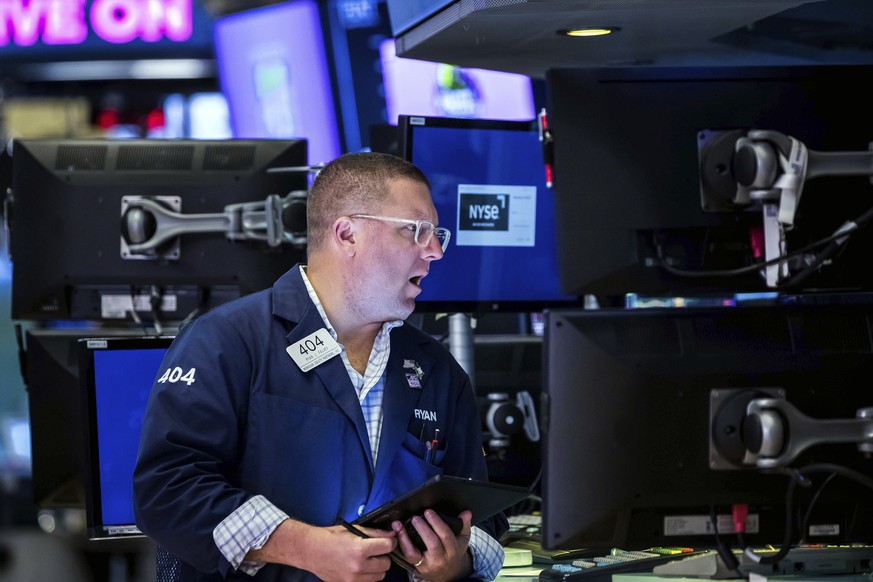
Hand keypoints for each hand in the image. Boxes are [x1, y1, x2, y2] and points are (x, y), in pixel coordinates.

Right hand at [247, 519, 397, 581]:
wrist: (311, 551)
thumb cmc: (330, 538)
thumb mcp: (354, 530)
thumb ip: (374, 533)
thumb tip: (390, 535)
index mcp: (359, 549)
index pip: (388, 547)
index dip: (390, 542)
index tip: (388, 541)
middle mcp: (358, 566)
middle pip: (386, 564)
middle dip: (384, 555)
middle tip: (375, 550)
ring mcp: (353, 578)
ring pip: (380, 576)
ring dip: (377, 567)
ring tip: (367, 559)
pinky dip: (368, 576)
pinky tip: (360, 567)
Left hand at [391, 509, 472, 581]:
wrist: (449, 573)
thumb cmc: (454, 553)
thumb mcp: (462, 539)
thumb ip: (464, 524)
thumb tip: (466, 513)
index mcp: (452, 551)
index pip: (446, 536)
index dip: (437, 523)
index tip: (429, 512)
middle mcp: (440, 560)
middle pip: (431, 543)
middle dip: (422, 528)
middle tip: (415, 517)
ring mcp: (426, 565)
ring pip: (413, 554)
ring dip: (404, 538)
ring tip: (399, 525)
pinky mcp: (416, 568)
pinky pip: (405, 558)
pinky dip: (398, 546)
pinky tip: (395, 535)